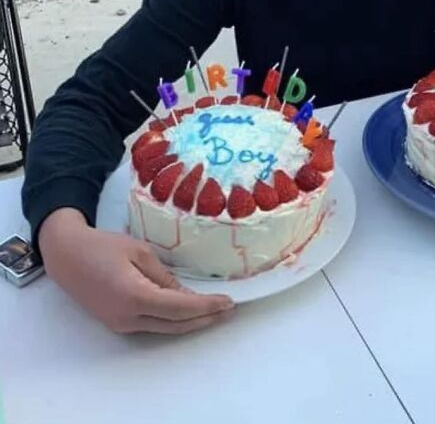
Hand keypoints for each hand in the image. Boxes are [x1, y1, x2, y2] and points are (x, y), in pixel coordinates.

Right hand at [39, 208, 234, 333]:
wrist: (67, 256)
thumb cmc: (103, 246)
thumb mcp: (140, 252)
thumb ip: (164, 276)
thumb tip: (186, 296)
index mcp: (135, 296)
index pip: (180, 308)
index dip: (207, 307)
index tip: (228, 302)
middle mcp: (128, 317)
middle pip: (175, 325)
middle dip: (205, 319)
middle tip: (229, 309)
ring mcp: (121, 323)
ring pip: (165, 328)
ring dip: (191, 321)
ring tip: (215, 310)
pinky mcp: (117, 322)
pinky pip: (152, 324)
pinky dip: (173, 318)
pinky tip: (188, 308)